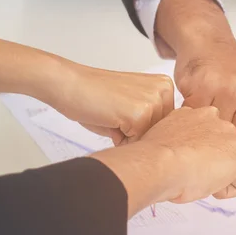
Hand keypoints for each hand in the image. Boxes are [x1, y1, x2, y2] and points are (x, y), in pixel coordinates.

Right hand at [53, 68, 173, 144]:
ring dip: (128, 138)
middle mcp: (164, 91)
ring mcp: (154, 102)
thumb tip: (166, 149)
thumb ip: (152, 121)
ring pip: (149, 141)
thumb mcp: (133, 105)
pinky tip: (109, 120)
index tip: (125, 113)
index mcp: (165, 86)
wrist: (69, 85)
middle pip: (160, 135)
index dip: (142, 129)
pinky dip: (119, 141)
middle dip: (136, 135)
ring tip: (112, 116)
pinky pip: (135, 144)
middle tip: (116, 115)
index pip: (166, 127)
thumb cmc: (95, 97)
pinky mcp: (140, 114)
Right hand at [92, 107, 235, 215]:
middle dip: (212, 166)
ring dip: (219, 177)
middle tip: (190, 174)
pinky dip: (225, 191)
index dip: (195, 159)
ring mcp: (229, 132)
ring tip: (197, 178)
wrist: (158, 163)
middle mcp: (213, 117)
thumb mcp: (166, 143)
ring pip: (233, 165)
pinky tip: (207, 185)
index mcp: (193, 114)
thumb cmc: (153, 160)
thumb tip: (180, 158)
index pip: (205, 140)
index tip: (181, 165)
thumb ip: (179, 144)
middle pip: (222, 150)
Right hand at [174, 45, 235, 133]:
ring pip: (217, 131)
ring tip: (206, 125)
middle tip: (217, 136)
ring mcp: (231, 87)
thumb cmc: (234, 75)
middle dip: (226, 141)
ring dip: (208, 132)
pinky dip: (193, 120)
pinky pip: (198, 118)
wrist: (208, 44)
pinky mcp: (205, 85)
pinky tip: (196, 112)